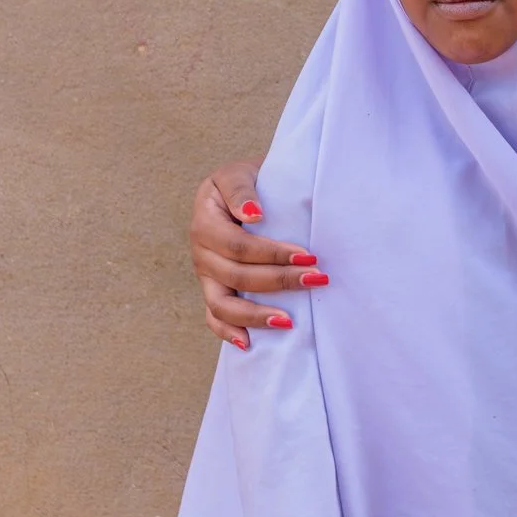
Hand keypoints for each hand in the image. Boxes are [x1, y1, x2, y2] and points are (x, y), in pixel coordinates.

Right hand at [191, 160, 324, 348]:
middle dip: (279, 280)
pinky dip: (228, 332)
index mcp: (205, 221)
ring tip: (288, 321)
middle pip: (236, 276)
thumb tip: (253, 215)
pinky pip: (213, 317)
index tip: (308, 256)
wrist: (240, 188)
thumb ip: (241, 189)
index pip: (238, 245)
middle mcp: (200, 252)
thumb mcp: (239, 172)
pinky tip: (250, 343)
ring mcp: (205, 275)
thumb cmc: (246, 180)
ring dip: (256, 315)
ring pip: (222, 305)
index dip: (272, 253)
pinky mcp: (212, 289)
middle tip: (316, 279)